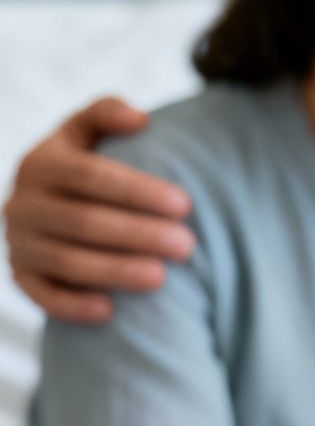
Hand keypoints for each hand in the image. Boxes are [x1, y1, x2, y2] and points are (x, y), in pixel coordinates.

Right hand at [4, 98, 193, 322]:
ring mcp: (18, 242)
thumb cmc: (89, 159)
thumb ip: (107, 113)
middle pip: (81, 221)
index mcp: (41, 162)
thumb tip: (140, 119)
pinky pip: (41, 295)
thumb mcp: (90, 130)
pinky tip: (109, 312)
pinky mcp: (20, 275)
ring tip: (161, 278)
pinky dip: (71, 305)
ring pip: (64, 261)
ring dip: (114, 271)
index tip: (185, 204)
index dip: (137, 191)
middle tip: (186, 245)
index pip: (89, 175)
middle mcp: (22, 203)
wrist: (54, 199)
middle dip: (137, 234)